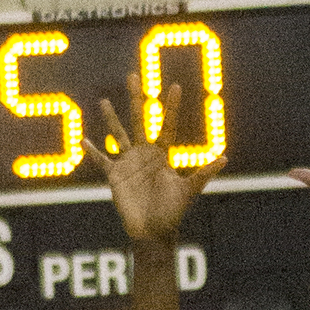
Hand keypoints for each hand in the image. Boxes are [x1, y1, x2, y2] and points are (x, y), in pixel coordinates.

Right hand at [91, 78, 223, 246]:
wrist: (153, 232)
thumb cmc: (172, 212)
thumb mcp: (188, 191)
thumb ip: (203, 174)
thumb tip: (224, 158)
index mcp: (162, 154)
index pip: (167, 125)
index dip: (171, 107)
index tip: (174, 86)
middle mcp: (145, 154)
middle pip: (139, 120)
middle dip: (136, 98)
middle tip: (133, 76)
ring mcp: (129, 163)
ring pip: (118, 134)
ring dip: (111, 118)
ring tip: (104, 100)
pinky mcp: (115, 176)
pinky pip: (102, 161)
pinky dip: (93, 152)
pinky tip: (84, 141)